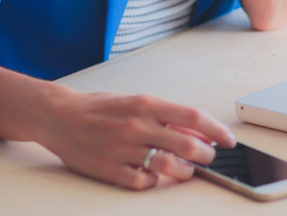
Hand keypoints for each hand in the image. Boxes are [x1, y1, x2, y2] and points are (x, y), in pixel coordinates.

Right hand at [37, 90, 235, 189]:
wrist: (58, 116)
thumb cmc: (101, 108)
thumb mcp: (137, 102)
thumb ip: (166, 117)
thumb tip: (199, 134)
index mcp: (147, 104)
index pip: (194, 118)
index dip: (217, 131)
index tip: (228, 140)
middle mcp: (137, 126)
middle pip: (187, 146)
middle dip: (206, 156)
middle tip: (209, 158)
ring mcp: (123, 149)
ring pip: (169, 168)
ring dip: (185, 172)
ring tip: (187, 170)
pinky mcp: (109, 170)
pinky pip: (144, 183)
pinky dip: (155, 182)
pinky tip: (154, 176)